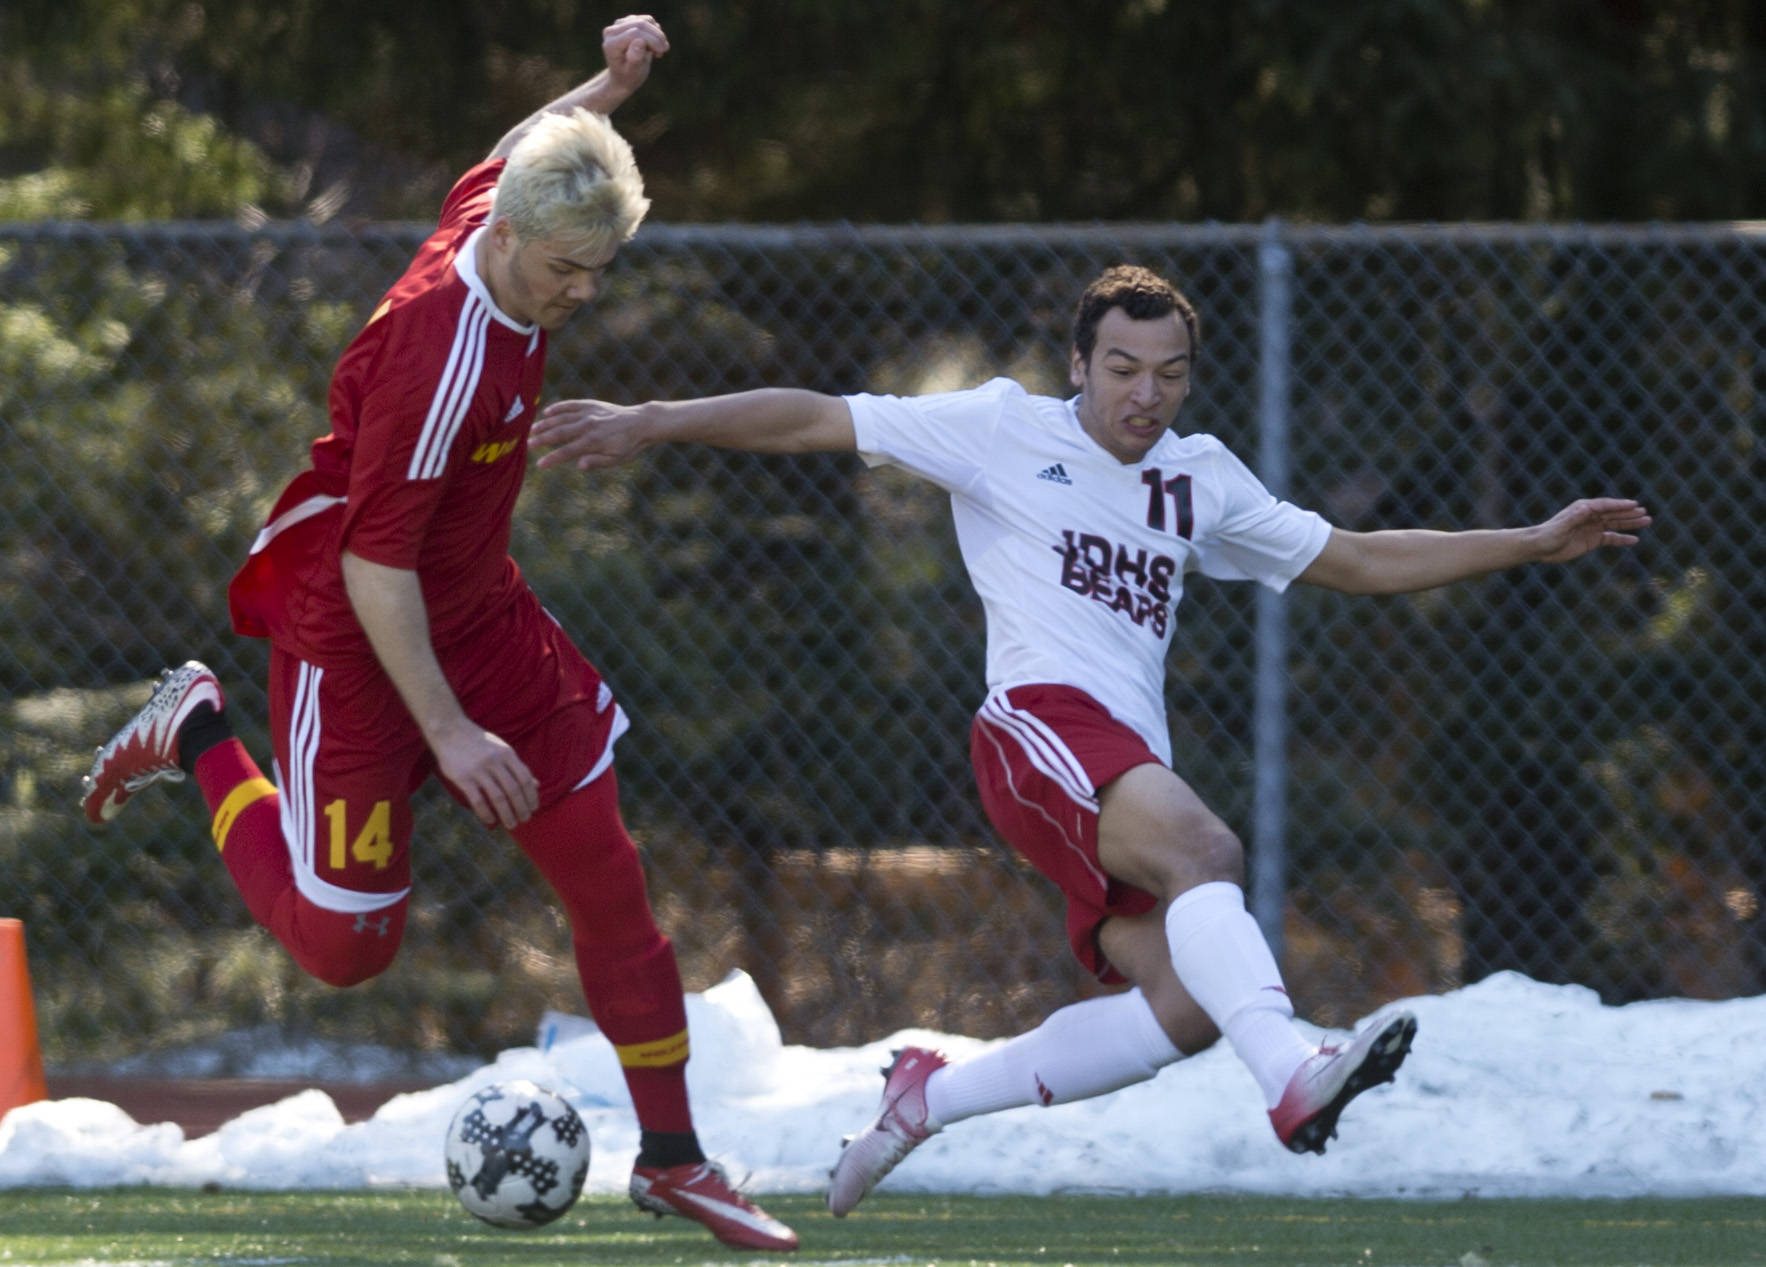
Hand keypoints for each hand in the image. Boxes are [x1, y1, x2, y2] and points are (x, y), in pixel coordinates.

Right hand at [430, 719, 540, 828]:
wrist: (450, 730)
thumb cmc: (479, 743)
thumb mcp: (501, 749)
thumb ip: (517, 767)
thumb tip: (536, 784)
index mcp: (507, 754)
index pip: (525, 779)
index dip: (531, 796)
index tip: (534, 808)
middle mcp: (495, 761)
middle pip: (514, 790)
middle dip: (522, 808)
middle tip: (525, 820)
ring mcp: (478, 770)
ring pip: (498, 798)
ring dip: (507, 814)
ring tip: (512, 824)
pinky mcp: (463, 778)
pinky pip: (478, 801)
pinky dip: (486, 814)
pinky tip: (491, 821)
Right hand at [531, 399, 648, 469]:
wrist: (641, 423)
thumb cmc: (628, 445)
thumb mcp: (616, 459)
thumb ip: (596, 462)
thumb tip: (578, 465)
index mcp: (593, 441)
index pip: (567, 452)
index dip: (552, 459)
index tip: (540, 465)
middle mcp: (588, 426)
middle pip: (560, 433)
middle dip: (543, 439)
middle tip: (528, 444)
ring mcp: (588, 413)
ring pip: (562, 418)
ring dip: (546, 424)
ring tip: (532, 430)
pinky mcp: (591, 405)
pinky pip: (571, 405)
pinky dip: (558, 408)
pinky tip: (547, 412)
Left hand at [601, 14, 667, 100]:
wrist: (624, 76)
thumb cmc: (629, 77)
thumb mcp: (633, 73)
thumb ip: (635, 58)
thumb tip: (640, 41)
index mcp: (611, 44)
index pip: (635, 33)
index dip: (652, 40)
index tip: (662, 53)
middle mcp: (611, 31)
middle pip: (640, 24)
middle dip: (656, 36)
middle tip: (665, 50)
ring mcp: (618, 25)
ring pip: (645, 20)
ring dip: (657, 34)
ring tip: (658, 51)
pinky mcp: (627, 22)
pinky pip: (647, 20)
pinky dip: (655, 31)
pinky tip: (655, 45)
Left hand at [1530, 497, 1651, 562]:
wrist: (1538, 547)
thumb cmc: (1547, 535)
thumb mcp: (1561, 527)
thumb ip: (1574, 518)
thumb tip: (1586, 508)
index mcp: (1582, 509)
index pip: (1605, 505)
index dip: (1620, 505)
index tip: (1634, 505)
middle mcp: (1589, 516)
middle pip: (1613, 513)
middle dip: (1629, 513)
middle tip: (1646, 513)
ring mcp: (1592, 528)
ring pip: (1615, 524)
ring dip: (1630, 523)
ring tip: (1646, 521)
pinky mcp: (1591, 540)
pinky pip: (1610, 538)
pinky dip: (1622, 539)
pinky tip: (1634, 540)